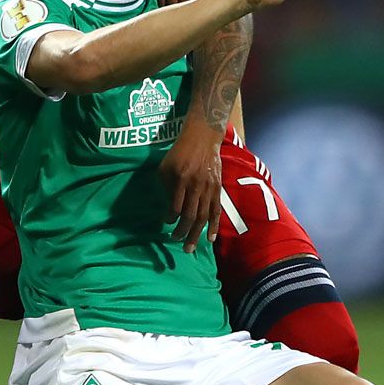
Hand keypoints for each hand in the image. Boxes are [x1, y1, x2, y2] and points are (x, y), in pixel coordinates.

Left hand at [158, 121, 223, 251]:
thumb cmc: (180, 151)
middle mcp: (196, 186)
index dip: (169, 218)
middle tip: (175, 242)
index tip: (165, 223)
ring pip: (203, 216)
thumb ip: (166, 186)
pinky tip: (211, 239)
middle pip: (190, 215)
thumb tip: (169, 208)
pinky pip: (216, 211)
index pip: (175, 206)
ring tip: (190, 247)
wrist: (203, 137)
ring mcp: (209, 188)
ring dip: (196, 234)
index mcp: (181, 179)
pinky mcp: (218, 189)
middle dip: (182, 232)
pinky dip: (214, 226)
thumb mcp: (166, 166)